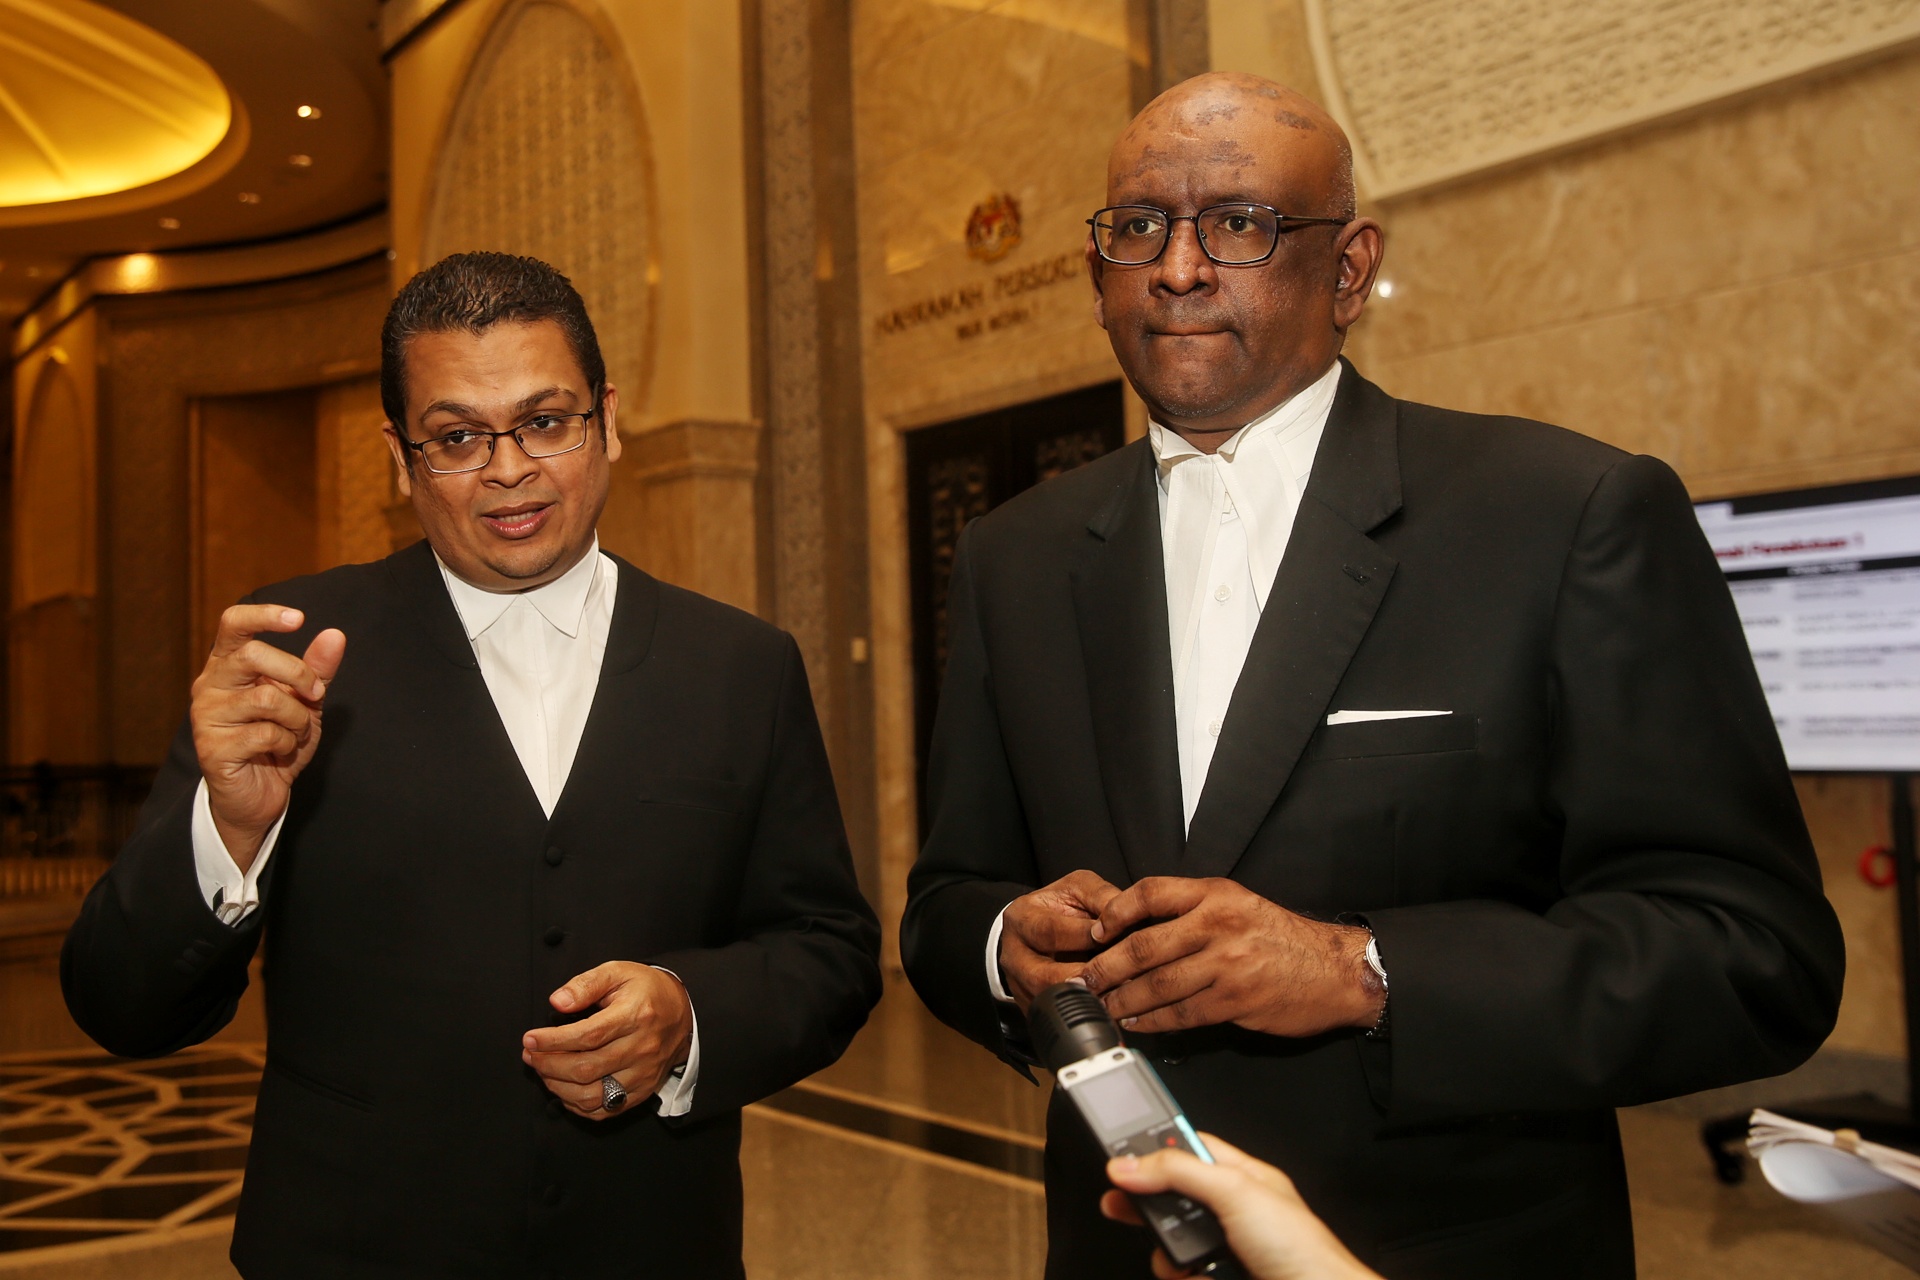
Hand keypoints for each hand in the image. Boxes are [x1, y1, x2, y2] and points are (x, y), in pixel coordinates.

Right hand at [190, 604, 346, 870]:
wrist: (260, 794)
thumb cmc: (278, 740)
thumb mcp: (305, 701)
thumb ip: (317, 669)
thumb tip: (335, 635)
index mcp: (228, 665)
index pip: (233, 624)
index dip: (263, 615)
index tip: (298, 618)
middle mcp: (210, 685)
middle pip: (252, 655)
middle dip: (298, 674)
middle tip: (317, 695)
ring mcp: (207, 717)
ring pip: (266, 699)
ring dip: (297, 718)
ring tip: (296, 732)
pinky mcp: (212, 748)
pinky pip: (265, 734)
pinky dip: (287, 743)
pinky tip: (281, 752)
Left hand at [522, 962, 692, 1119]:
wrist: (684, 1012)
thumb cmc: (646, 991)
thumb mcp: (618, 972)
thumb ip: (586, 984)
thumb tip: (558, 1002)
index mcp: (636, 1016)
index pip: (588, 1036)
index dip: (553, 1041)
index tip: (530, 1039)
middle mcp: (642, 1048)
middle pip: (586, 1068)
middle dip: (548, 1064)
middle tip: (531, 1054)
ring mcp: (643, 1074)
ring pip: (592, 1095)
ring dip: (558, 1087)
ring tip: (543, 1070)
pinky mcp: (642, 1091)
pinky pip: (605, 1110)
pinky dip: (578, 1105)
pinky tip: (564, 1088)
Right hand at [998, 870, 1122, 1011]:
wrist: (1037, 930)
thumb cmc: (1061, 908)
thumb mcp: (1079, 889)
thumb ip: (1102, 897)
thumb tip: (1128, 917)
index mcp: (1021, 919)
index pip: (1050, 931)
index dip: (1084, 936)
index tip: (1115, 938)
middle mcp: (1013, 955)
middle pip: (1044, 976)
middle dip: (1085, 977)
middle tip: (1120, 976)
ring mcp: (1019, 986)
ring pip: (1049, 1002)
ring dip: (1086, 1001)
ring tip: (1118, 996)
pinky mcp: (1030, 1007)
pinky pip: (1055, 1017)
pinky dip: (1083, 1014)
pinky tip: (1108, 1008)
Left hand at [1079, 877, 1381, 1035]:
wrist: (1335, 970)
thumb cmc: (1283, 940)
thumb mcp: (1241, 906)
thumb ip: (1195, 911)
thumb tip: (1140, 928)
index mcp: (1216, 894)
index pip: (1152, 892)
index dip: (1116, 912)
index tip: (1096, 931)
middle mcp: (1218, 924)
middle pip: (1145, 944)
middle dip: (1107, 966)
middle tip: (1086, 980)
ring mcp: (1227, 963)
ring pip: (1157, 983)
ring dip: (1124, 999)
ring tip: (1104, 1006)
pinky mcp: (1234, 1000)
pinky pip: (1181, 1013)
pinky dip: (1153, 1021)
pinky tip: (1137, 1023)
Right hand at [1102, 1133, 1379, 1279]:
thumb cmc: (1302, 1249)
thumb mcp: (1235, 1192)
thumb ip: (1180, 1171)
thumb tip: (1130, 1162)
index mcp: (1242, 1176)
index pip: (1188, 1148)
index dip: (1154, 1146)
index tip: (1120, 1150)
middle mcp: (1232, 1211)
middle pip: (1173, 1197)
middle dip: (1149, 1205)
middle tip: (1119, 1203)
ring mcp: (1225, 1248)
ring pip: (1174, 1242)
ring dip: (1171, 1252)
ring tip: (1181, 1256)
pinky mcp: (1218, 1276)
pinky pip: (1183, 1274)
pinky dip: (1186, 1276)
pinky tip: (1202, 1275)